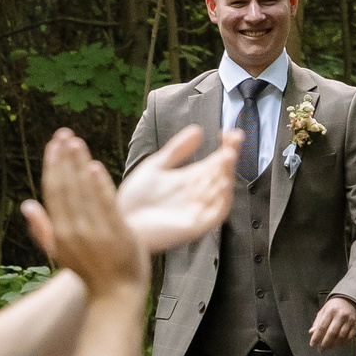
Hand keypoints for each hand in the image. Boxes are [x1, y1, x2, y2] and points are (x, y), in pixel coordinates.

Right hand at [20, 131, 145, 299]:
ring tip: (76, 142)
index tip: (53, 144)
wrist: (115, 294)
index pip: (53, 192)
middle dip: (64, 158)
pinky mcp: (118, 233)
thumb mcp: (59, 253)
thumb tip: (26, 205)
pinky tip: (95, 166)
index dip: (52, 166)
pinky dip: (100, 186)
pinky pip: (107, 205)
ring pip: (85, 192)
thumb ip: (42, 229)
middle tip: (64, 134)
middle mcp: (74, 230)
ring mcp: (96, 231)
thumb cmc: (89, 272)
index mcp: (60, 232)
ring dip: (79, 165)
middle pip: (67, 187)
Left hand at [89, 124, 239, 257]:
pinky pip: (216, 213)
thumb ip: (176, 150)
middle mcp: (197, 194)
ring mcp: (198, 210)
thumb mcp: (156, 167)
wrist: (120, 223)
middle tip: (235, 139)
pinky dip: (222, 198)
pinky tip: (224, 182)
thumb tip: (198, 130)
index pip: (214, 161)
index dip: (225, 148)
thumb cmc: (135, 199)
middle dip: (229, 156)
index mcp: (190, 179)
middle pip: (221, 173)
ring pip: (221, 190)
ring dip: (227, 173)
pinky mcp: (195, 226)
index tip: (231, 132)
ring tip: (229, 155)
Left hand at [308, 295, 355, 349]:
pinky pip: (349, 337)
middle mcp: (341, 315)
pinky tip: (337, 345)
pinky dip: (342, 343)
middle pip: (332, 333)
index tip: (312, 344)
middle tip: (320, 350)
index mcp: (331, 311)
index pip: (322, 326)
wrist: (350, 300)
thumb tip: (311, 333)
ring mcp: (350, 320)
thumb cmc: (333, 308)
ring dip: (333, 345)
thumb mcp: (324, 311)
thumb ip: (317, 322)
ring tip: (328, 348)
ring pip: (341, 337)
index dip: (316, 337)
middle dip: (325, 343)